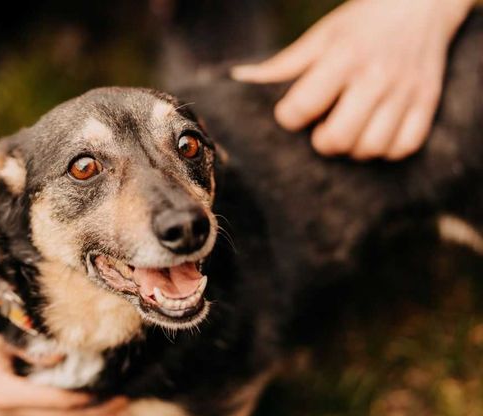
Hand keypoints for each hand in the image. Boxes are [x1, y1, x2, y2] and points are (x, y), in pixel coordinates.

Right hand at [0, 246, 126, 415]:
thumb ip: (27, 343)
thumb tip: (60, 356)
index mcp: (1, 391)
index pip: (53, 404)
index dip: (85, 402)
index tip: (114, 394)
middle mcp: (4, 405)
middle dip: (94, 415)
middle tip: (126, 402)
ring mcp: (7, 405)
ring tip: (117, 406)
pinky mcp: (11, 398)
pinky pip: (45, 413)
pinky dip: (69, 413)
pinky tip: (92, 404)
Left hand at [232, 0, 475, 160]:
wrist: (421, 4)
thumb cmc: (361, 23)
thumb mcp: (321, 36)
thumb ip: (283, 65)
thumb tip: (240, 79)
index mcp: (343, 57)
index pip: (302, 107)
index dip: (288, 117)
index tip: (292, 112)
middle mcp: (375, 77)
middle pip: (337, 138)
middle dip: (321, 142)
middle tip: (322, 129)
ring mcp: (405, 91)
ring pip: (370, 148)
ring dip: (352, 148)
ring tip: (348, 131)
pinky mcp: (427, 102)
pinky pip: (403, 147)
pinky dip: (384, 150)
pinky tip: (375, 134)